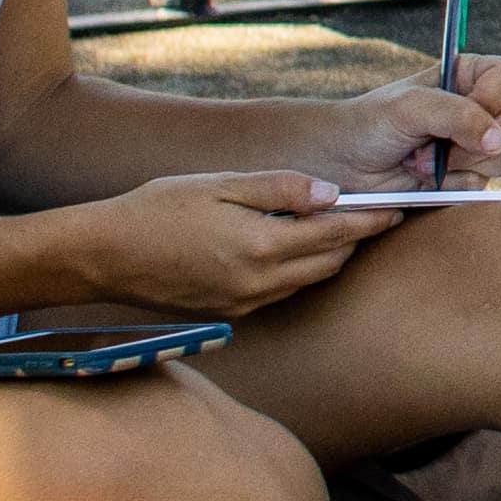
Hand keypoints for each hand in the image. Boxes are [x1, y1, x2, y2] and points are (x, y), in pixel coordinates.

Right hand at [53, 171, 404, 317]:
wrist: (104, 256)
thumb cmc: (157, 209)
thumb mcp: (219, 186)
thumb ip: (279, 189)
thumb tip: (330, 192)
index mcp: (260, 247)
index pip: (336, 233)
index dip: (371, 218)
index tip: (397, 204)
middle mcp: (259, 283)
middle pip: (330, 262)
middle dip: (356, 238)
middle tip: (375, 211)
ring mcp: (245, 304)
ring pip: (309, 279)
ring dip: (328, 255)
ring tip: (338, 226)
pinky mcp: (231, 314)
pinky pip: (282, 291)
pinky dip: (297, 270)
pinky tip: (291, 247)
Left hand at [322, 65, 500, 191]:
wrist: (344, 163)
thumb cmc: (371, 123)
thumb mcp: (411, 107)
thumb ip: (458, 115)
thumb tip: (499, 142)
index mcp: (469, 77)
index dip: (497, 96)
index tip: (471, 105)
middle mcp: (479, 110)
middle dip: (469, 141)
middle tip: (429, 142)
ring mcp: (475, 147)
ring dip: (459, 165)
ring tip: (419, 160)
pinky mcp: (467, 178)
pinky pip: (481, 186)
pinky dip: (449, 184)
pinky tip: (420, 176)